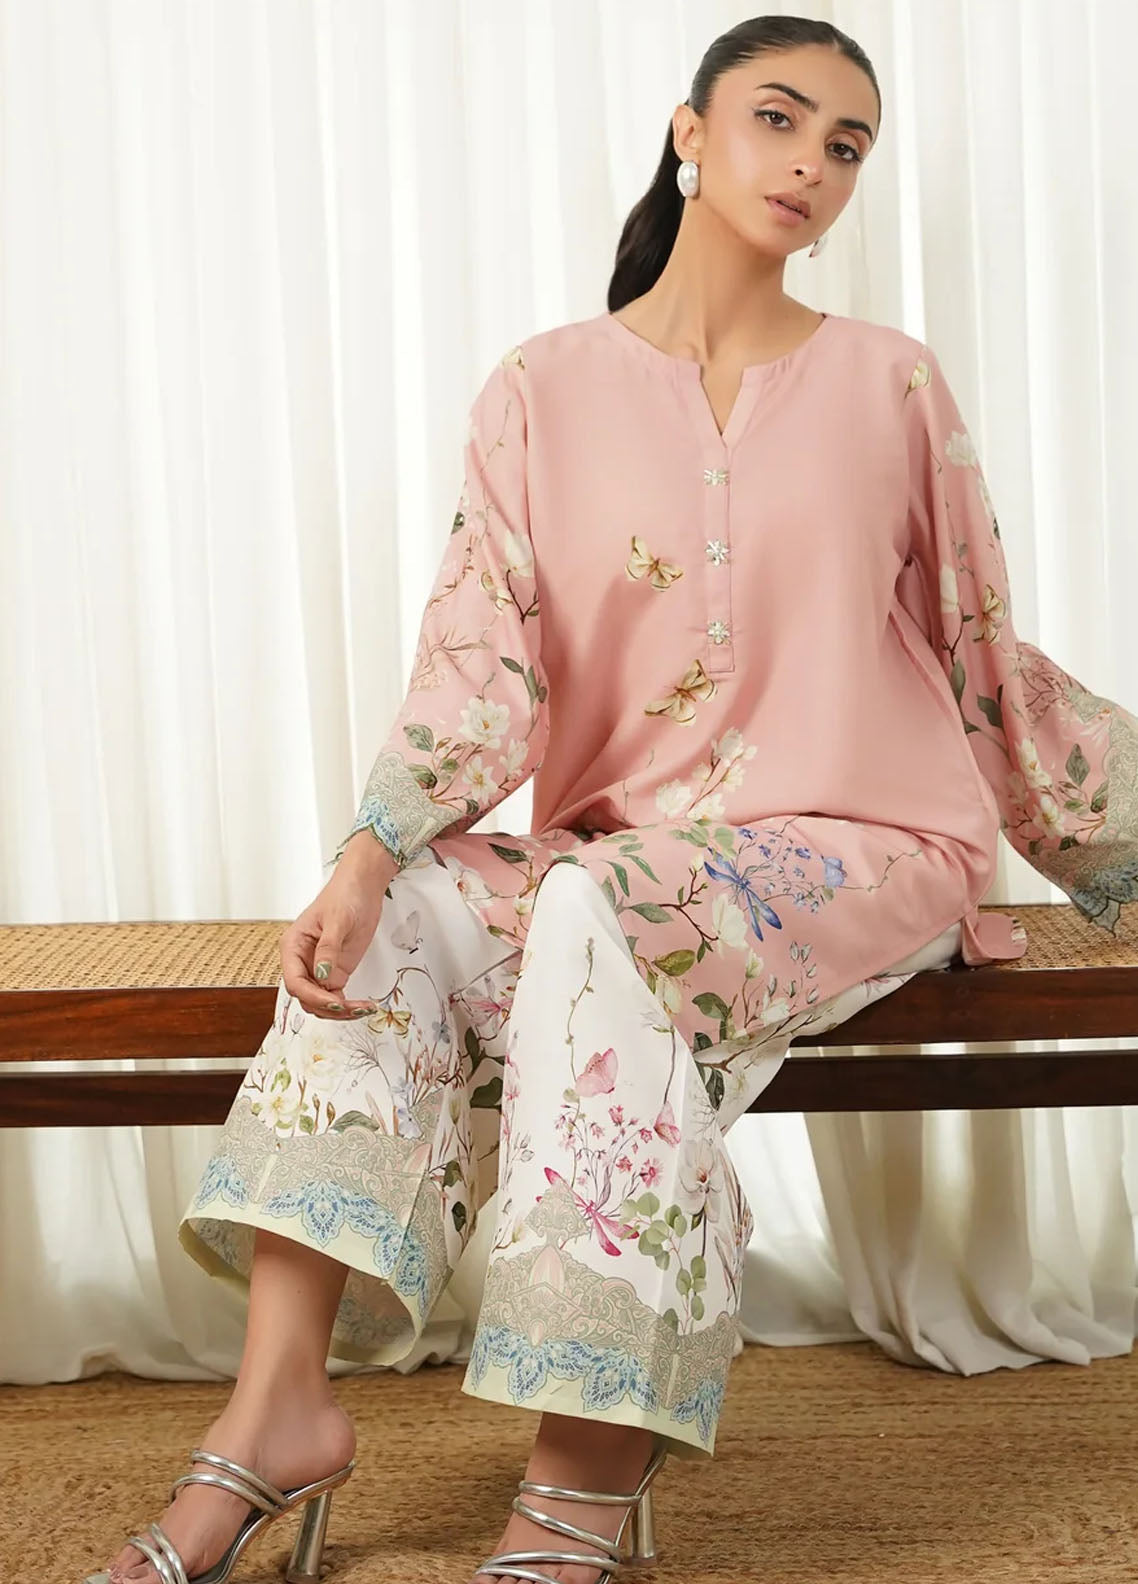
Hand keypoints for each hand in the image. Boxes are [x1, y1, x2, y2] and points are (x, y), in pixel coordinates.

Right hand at [280, 831, 399, 1016]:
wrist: (363, 887)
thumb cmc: (345, 895)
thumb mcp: (338, 920)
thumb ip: (328, 949)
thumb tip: (322, 976)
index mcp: (293, 946)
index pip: (294, 982)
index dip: (312, 996)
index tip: (335, 1002)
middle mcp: (302, 961)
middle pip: (306, 997)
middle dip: (329, 1008)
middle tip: (356, 1008)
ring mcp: (319, 969)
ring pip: (320, 1003)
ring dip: (339, 1011)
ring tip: (363, 1008)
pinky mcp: (336, 972)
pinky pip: (335, 997)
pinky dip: (348, 1006)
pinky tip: (364, 1006)